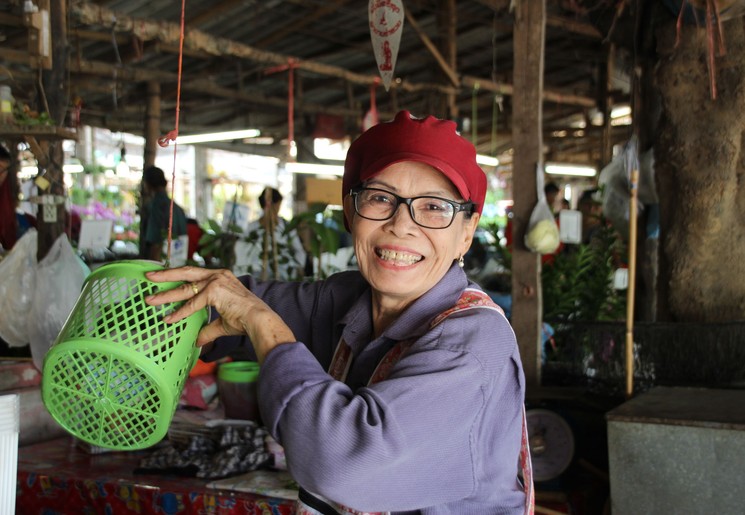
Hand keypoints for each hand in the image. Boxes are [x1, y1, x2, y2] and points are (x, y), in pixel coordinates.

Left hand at [144, 266, 294, 363]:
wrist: (258, 319)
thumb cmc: (246, 320)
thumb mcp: (223, 322)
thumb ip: (207, 329)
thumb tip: (197, 341)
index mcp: (221, 277)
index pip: (195, 275)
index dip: (179, 279)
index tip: (164, 281)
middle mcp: (218, 274)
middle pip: (186, 272)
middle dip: (166, 275)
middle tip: (149, 276)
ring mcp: (216, 280)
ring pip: (185, 287)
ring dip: (165, 294)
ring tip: (150, 298)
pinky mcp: (214, 290)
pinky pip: (192, 304)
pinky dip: (179, 312)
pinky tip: (168, 319)